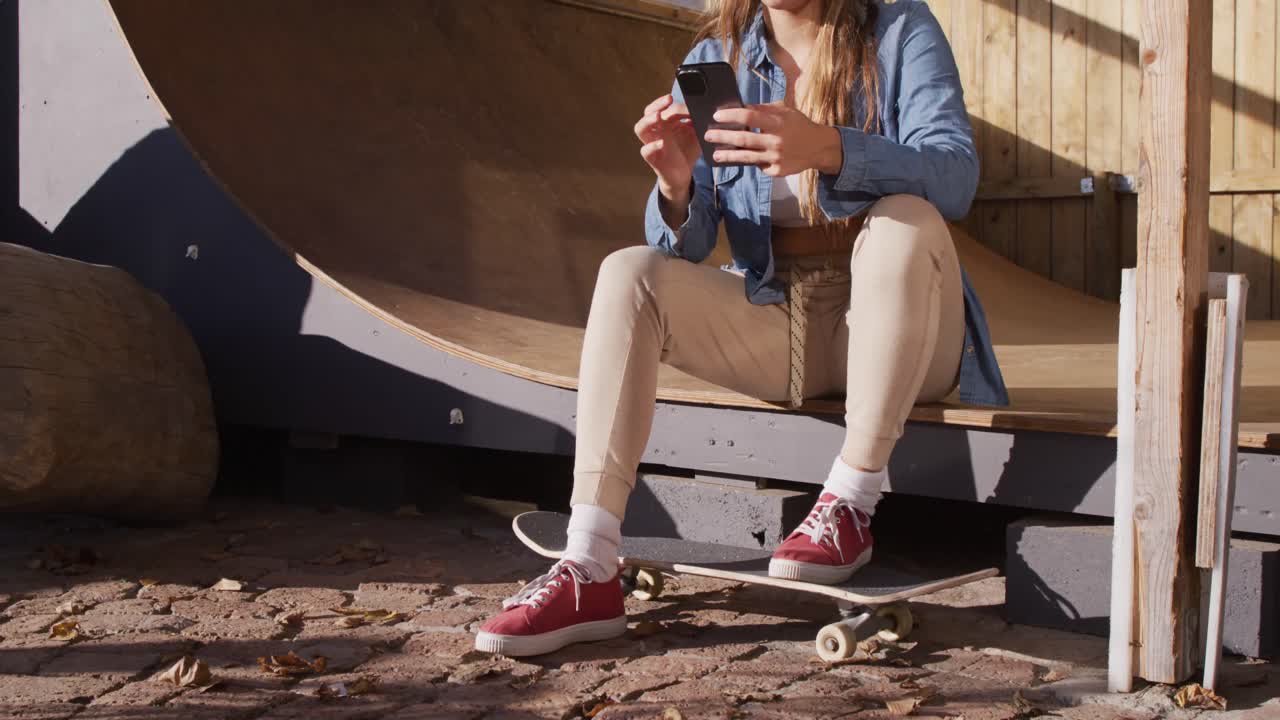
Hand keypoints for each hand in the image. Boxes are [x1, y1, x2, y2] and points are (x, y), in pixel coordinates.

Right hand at [634, 94, 699, 203]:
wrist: (683, 175)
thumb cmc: (687, 151)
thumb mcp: (696, 134)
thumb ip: (698, 122)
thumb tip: (706, 108)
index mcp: (665, 122)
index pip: (663, 106)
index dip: (674, 103)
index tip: (687, 101)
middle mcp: (656, 130)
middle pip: (648, 112)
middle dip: (657, 104)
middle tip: (669, 99)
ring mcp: (652, 143)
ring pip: (640, 129)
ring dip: (647, 121)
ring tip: (658, 116)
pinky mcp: (653, 158)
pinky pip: (645, 151)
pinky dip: (652, 146)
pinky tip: (661, 143)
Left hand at [705, 104, 843, 176]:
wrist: (818, 147)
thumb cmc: (798, 125)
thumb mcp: (784, 111)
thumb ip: (764, 109)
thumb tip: (740, 107)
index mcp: (777, 122)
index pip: (749, 115)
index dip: (731, 115)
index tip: (717, 116)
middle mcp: (776, 140)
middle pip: (743, 138)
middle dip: (723, 136)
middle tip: (707, 135)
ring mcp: (776, 157)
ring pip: (746, 157)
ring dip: (728, 155)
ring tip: (715, 154)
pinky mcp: (776, 171)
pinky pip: (758, 166)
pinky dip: (750, 161)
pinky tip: (740, 159)